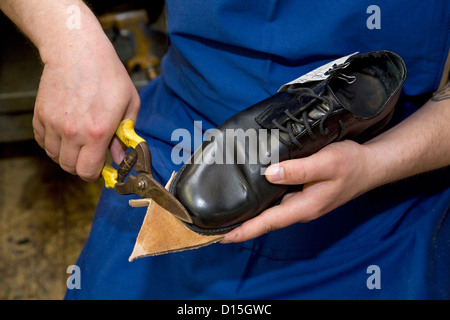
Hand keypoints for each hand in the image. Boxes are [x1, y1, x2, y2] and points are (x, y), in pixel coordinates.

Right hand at [33, 33, 139, 181]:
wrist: (78, 51)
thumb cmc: (107, 74)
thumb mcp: (129, 104)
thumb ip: (125, 135)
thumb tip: (120, 157)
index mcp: (97, 132)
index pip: (88, 171)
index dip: (94, 175)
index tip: (99, 170)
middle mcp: (72, 132)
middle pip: (70, 167)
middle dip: (82, 166)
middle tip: (90, 155)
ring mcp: (53, 124)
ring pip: (54, 156)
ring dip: (66, 154)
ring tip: (78, 142)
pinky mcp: (40, 115)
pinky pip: (42, 141)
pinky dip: (52, 142)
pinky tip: (64, 133)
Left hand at [222, 140, 370, 242]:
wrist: (370, 166)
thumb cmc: (351, 164)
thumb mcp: (327, 163)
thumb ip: (300, 170)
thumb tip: (271, 173)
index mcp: (304, 207)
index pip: (268, 222)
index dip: (244, 230)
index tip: (221, 236)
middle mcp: (299, 209)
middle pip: (265, 220)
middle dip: (240, 226)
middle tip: (214, 225)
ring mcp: (301, 203)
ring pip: (270, 211)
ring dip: (249, 215)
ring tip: (225, 213)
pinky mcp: (302, 195)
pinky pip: (276, 201)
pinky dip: (260, 202)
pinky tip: (250, 194)